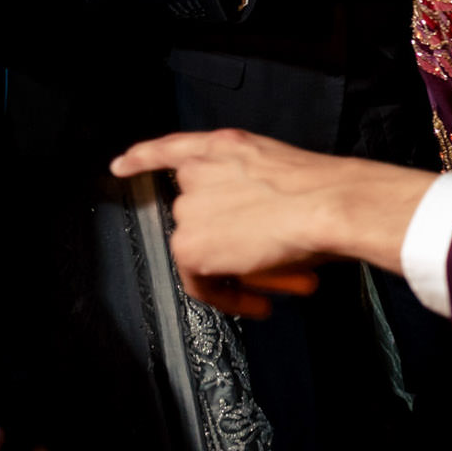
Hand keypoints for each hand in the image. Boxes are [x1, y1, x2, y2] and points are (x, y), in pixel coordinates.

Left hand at [108, 129, 432, 316]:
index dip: (143, 158)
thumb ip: (258, 193)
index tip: (122, 166)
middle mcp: (197, 173)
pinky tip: (257, 303)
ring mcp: (189, 210)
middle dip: (234, 242)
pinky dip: (227, 297)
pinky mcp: (190, 246)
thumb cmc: (328, 190)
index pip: (170, 149)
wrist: (329, 205)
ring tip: (283, 282)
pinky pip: (200, 282)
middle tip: (271, 261)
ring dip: (238, 269)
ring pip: (203, 250)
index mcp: (224, 147)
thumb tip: (265, 236)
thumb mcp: (284, 176)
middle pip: (198, 215)